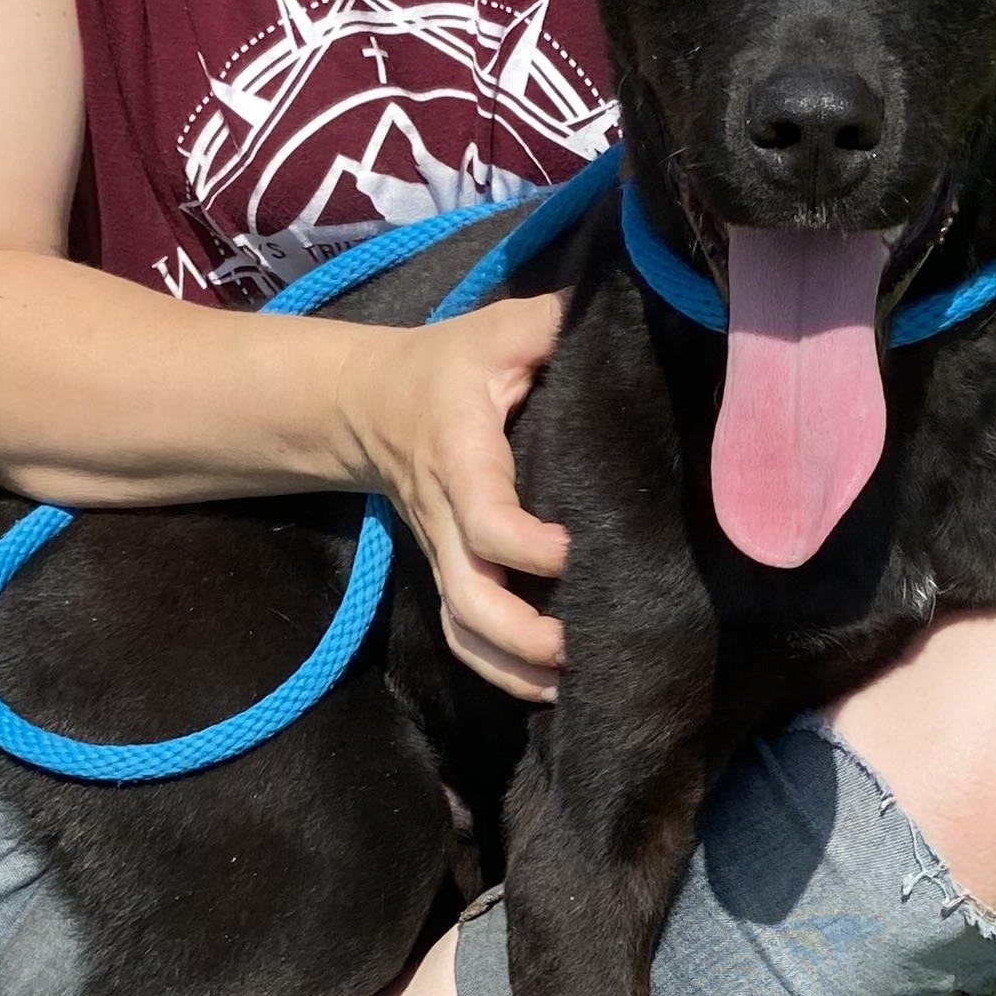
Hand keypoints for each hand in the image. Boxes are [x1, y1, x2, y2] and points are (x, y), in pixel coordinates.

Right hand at [341, 295, 569, 699]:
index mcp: (460, 456)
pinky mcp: (450, 573)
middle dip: (522, 636)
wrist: (365, 405)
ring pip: (464, 632)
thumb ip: (555, 321)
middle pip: (469, 599)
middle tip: (579, 646)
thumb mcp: (496, 329)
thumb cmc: (446, 365)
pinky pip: (464, 637)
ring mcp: (444, 554)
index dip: (529, 546)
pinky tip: (548, 686)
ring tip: (571, 684)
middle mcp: (446, 518)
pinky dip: (500, 672)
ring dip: (512, 670)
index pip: (487, 519)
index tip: (576, 549)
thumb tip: (630, 309)